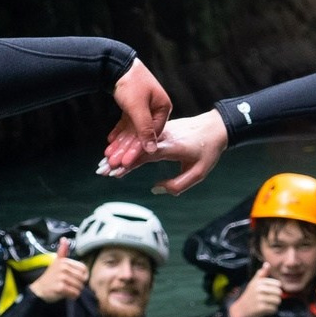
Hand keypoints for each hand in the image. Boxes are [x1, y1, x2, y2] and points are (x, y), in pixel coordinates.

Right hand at [27, 237, 88, 303]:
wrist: (40, 289)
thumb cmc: (51, 277)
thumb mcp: (56, 262)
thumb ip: (62, 251)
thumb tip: (64, 239)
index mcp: (64, 261)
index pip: (84, 269)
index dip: (83, 275)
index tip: (75, 278)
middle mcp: (63, 268)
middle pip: (82, 278)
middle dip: (79, 284)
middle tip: (70, 285)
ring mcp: (61, 277)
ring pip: (79, 287)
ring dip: (75, 291)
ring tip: (67, 290)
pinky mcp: (60, 287)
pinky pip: (74, 293)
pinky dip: (72, 296)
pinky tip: (66, 294)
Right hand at [100, 108, 227, 192]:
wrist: (214, 127)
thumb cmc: (208, 151)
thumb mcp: (199, 173)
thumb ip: (178, 185)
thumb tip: (155, 189)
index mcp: (173, 146)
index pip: (147, 154)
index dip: (130, 162)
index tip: (116, 171)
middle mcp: (163, 137)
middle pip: (137, 148)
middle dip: (118, 159)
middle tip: (101, 170)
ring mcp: (160, 132)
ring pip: (136, 143)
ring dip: (119, 153)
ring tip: (103, 164)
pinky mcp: (159, 131)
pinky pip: (140, 139)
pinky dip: (127, 147)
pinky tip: (115, 153)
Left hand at [102, 59, 172, 174]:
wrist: (115, 63)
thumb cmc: (130, 83)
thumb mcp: (138, 108)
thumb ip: (144, 129)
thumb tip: (151, 149)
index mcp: (163, 108)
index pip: (152, 134)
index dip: (138, 149)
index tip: (126, 163)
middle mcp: (156, 108)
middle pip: (140, 134)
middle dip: (126, 149)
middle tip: (114, 163)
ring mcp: (145, 107)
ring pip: (132, 130)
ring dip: (120, 143)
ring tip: (109, 155)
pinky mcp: (133, 105)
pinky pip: (127, 123)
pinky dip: (119, 132)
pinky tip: (111, 141)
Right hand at [227, 261, 284, 316]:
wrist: (240, 310)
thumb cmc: (250, 296)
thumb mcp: (254, 283)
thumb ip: (262, 274)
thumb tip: (267, 264)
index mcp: (259, 282)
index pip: (278, 284)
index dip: (276, 289)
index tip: (268, 292)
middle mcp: (259, 289)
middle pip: (279, 293)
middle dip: (276, 297)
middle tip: (267, 300)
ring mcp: (260, 298)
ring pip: (277, 301)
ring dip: (274, 304)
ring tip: (266, 304)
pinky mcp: (260, 308)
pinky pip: (274, 309)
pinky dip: (271, 311)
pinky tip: (265, 310)